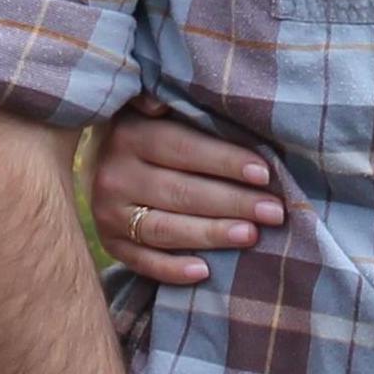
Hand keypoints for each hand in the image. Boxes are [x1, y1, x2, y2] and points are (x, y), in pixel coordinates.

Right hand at [86, 96, 285, 282]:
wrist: (100, 161)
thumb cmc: (148, 130)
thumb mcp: (152, 107)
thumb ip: (169, 102)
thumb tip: (161, 102)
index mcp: (128, 134)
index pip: (183, 148)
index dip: (225, 161)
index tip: (264, 174)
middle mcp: (114, 175)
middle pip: (180, 192)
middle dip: (232, 202)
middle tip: (273, 212)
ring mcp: (108, 214)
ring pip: (164, 229)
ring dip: (211, 235)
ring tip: (251, 236)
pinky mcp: (109, 243)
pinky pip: (142, 262)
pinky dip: (172, 270)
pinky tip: (205, 272)